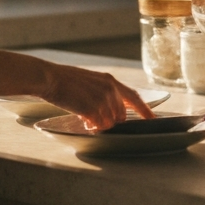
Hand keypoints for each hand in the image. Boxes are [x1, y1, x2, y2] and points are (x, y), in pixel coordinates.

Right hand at [40, 62, 154, 130]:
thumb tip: (109, 110)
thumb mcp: (91, 81)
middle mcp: (110, 89)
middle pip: (121, 115)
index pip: (134, 97)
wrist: (51, 78)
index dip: (145, 109)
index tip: (153, 119)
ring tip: (86, 118)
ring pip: (110, 122)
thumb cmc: (66, 80)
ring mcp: (102, 99)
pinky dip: (91, 126)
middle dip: (112, 121)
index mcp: (110, 81)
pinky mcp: (92, 109)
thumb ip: (104, 93)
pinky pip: (98, 125)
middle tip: (97, 119)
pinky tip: (83, 120)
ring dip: (99, 124)